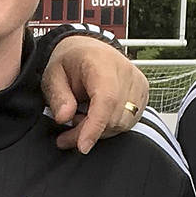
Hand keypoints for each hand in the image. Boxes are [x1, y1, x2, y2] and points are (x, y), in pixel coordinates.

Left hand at [41, 35, 151, 152]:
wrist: (88, 50)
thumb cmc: (71, 61)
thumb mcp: (52, 75)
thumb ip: (58, 96)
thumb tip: (64, 118)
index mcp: (102, 62)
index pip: (106, 99)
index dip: (95, 126)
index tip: (82, 146)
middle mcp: (126, 72)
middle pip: (114, 116)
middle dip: (88, 132)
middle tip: (65, 134)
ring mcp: (138, 83)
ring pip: (122, 123)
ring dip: (99, 131)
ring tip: (80, 119)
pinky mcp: (142, 94)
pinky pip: (128, 122)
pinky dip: (109, 127)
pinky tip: (95, 118)